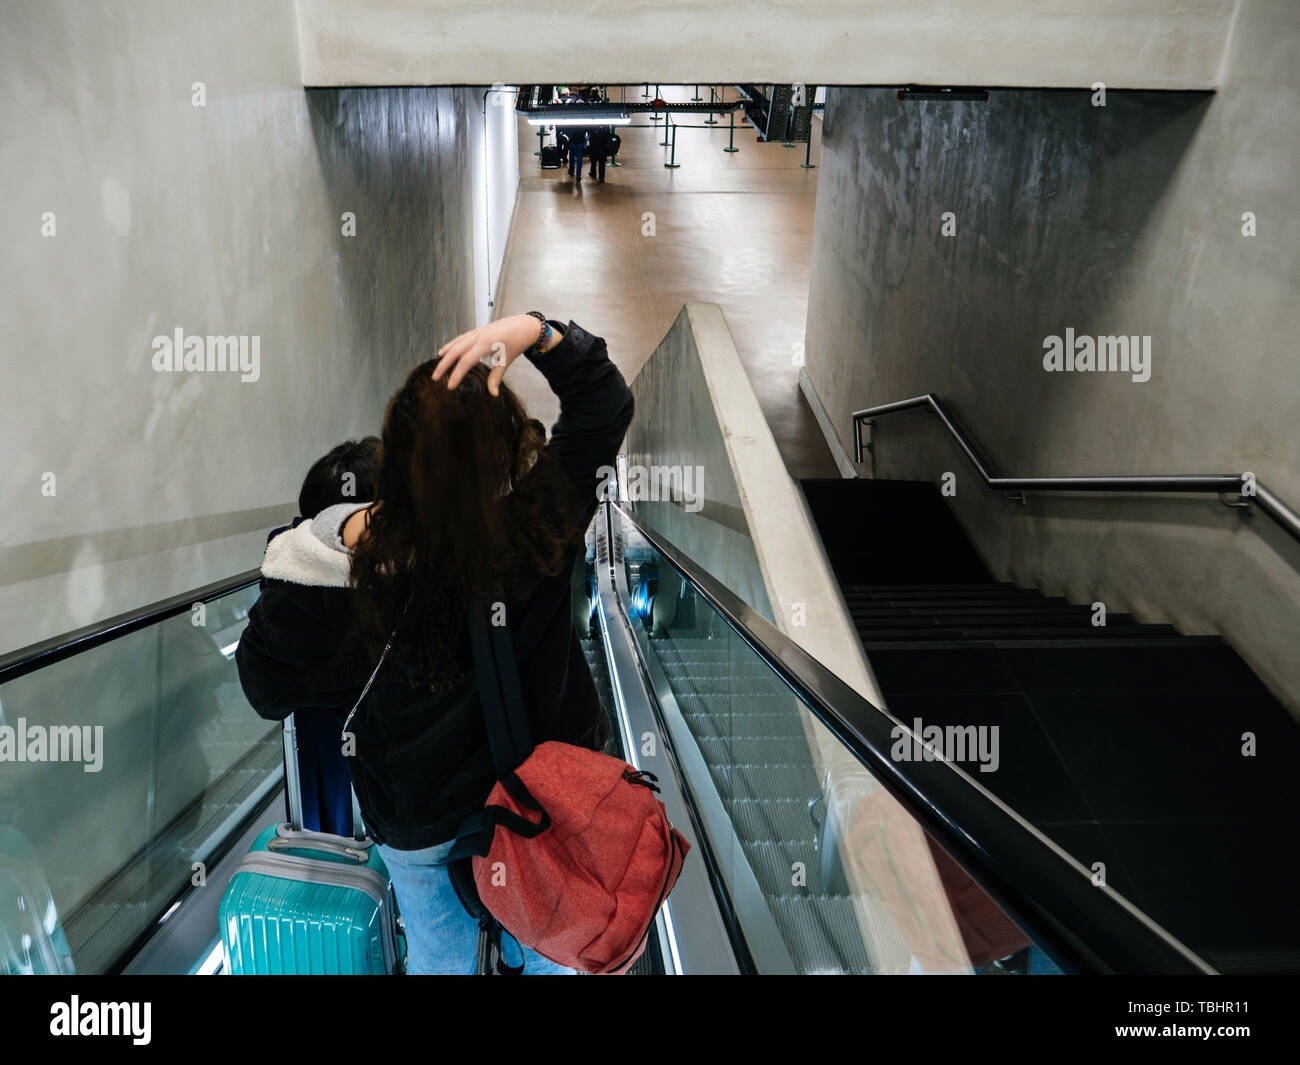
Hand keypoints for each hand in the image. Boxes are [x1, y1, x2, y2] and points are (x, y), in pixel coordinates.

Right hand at [433, 315, 555, 395]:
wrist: (525, 325)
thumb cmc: (518, 342)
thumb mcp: (507, 360)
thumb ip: (497, 376)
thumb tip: (493, 393)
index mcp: (486, 343)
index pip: (466, 362)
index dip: (456, 375)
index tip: (450, 386)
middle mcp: (478, 336)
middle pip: (455, 351)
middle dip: (444, 365)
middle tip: (435, 378)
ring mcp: (477, 332)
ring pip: (456, 343)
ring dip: (445, 355)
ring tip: (437, 368)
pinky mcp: (477, 330)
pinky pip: (460, 338)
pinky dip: (451, 345)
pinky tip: (444, 351)